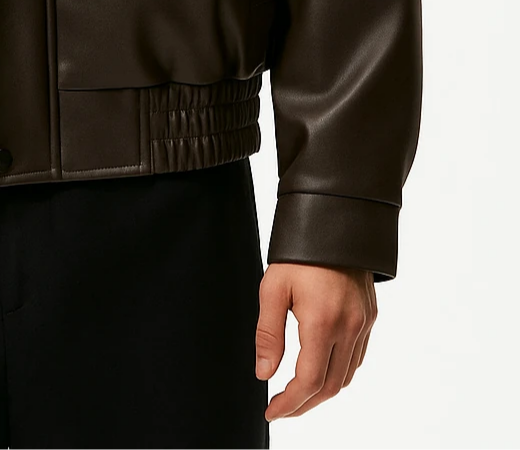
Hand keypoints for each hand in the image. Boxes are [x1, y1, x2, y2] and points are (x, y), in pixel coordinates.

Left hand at [255, 262, 375, 420]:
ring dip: (322, 392)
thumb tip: (263, 374)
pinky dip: (338, 373)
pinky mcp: (370, 317)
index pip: (308, 381)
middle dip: (304, 405)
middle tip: (281, 408)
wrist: (335, 222)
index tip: (271, 411)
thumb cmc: (299, 253)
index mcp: (322, 321)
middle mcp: (349, 327)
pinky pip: (357, 359)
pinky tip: (320, 370)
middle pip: (330, 387)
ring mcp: (364, 323)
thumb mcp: (273, 288)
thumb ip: (268, 334)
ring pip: (346, 376)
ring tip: (297, 394)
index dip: (289, 403)